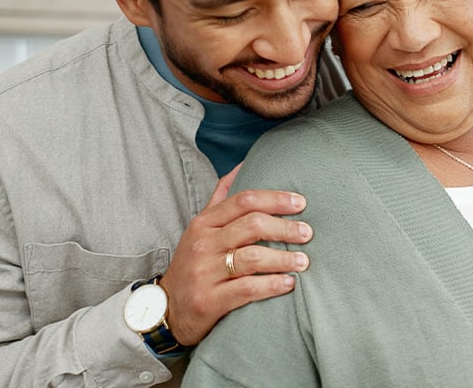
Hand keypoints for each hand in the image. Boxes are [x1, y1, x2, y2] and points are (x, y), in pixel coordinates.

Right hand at [159, 164, 312, 344]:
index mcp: (204, 223)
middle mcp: (203, 244)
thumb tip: (244, 164)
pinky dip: (272, 285)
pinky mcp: (209, 300)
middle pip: (252, 226)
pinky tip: (289, 283)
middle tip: (308, 233)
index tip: (301, 203)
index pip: (244, 201)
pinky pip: (247, 289)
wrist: (165, 309)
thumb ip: (221, 197)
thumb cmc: (193, 263)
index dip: (276, 199)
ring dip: (283, 258)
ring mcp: (205, 272)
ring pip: (252, 257)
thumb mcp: (200, 228)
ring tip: (304, 261)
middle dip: (285, 227)